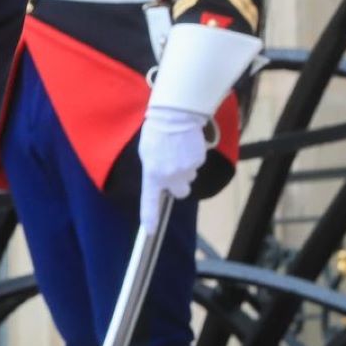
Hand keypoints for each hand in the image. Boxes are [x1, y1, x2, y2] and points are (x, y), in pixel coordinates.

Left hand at [138, 105, 209, 232]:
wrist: (175, 115)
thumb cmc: (156, 131)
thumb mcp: (146, 153)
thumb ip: (153, 170)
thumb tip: (162, 180)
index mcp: (153, 174)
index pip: (150, 200)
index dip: (150, 216)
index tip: (150, 230)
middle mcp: (170, 176)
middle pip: (181, 192)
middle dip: (179, 184)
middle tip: (173, 168)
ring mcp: (187, 169)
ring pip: (189, 177)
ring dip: (185, 168)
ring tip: (178, 150)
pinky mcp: (199, 160)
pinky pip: (196, 164)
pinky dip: (192, 157)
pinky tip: (186, 144)